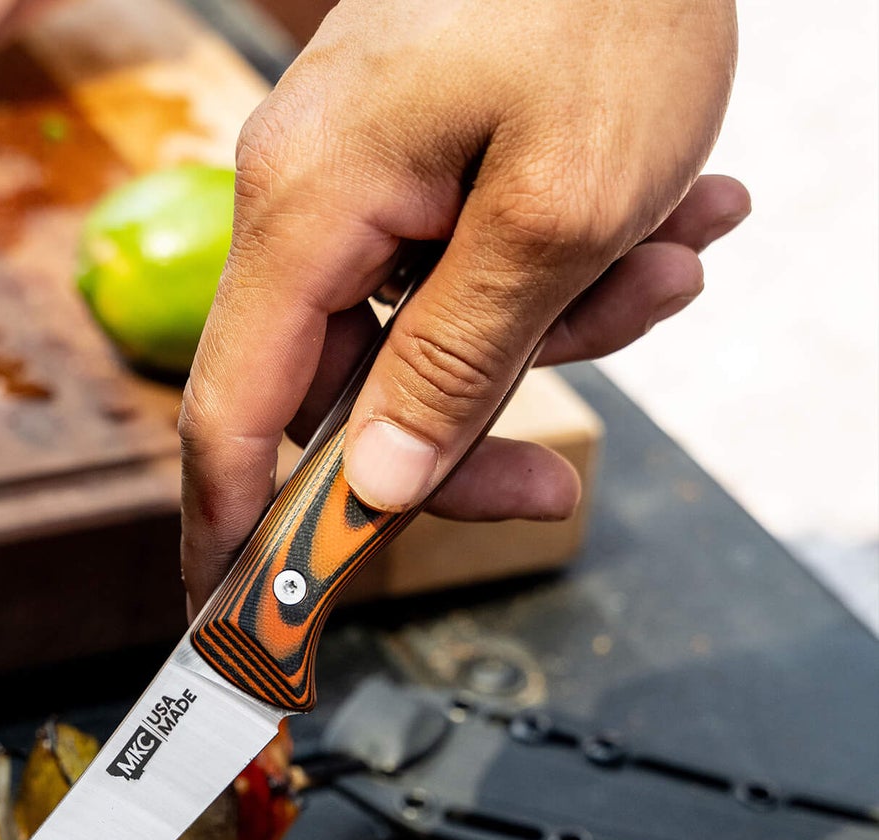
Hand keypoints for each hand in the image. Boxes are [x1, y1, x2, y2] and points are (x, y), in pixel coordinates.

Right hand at [179, 0, 747, 609]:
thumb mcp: (557, 210)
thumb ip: (454, 364)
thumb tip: (373, 489)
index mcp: (305, 210)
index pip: (231, 414)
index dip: (229, 530)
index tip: (228, 620)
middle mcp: (306, 198)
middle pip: (345, 393)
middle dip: (466, 432)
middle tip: (559, 479)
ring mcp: (354, 178)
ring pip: (423, 333)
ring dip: (551, 331)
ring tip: (672, 255)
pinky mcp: (409, 159)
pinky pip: (459, 265)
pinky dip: (555, 268)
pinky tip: (663, 220)